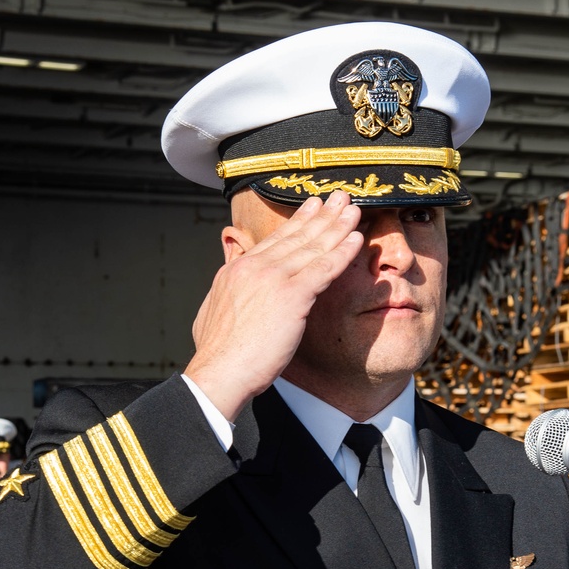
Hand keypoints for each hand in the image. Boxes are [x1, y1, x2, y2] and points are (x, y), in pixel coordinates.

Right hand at [186, 191, 362, 420]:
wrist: (219, 372)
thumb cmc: (217, 354)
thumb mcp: (211, 312)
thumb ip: (225, 292)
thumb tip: (226, 285)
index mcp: (237, 270)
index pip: (274, 240)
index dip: (297, 222)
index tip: (312, 207)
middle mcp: (255, 267)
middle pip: (296, 236)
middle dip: (321, 214)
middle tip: (339, 197)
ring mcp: (273, 278)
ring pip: (313, 246)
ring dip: (337, 226)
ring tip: (354, 210)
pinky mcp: (291, 296)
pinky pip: (324, 268)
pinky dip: (342, 252)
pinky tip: (357, 239)